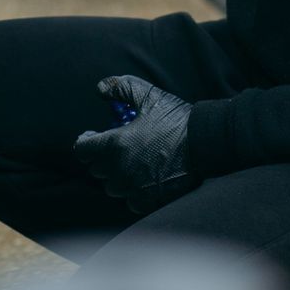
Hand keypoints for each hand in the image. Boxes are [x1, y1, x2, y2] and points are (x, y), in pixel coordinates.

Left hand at [72, 76, 197, 214]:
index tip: (93, 138)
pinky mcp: (149, 201)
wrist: (207, 145)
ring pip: (112, 187)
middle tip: (118, 149)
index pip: (82, 150)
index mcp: (115, 144)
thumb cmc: (177, 120)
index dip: (86, 143)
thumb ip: (121, 87)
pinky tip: (145, 181)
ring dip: (117, 177)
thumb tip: (100, 88)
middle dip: (103, 158)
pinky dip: (134, 193)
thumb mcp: (149, 95)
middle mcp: (120, 170)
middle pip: (96, 170)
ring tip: (132, 165)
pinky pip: (130, 201)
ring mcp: (134, 188)